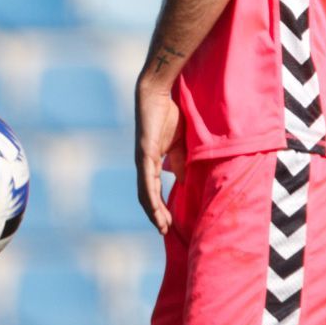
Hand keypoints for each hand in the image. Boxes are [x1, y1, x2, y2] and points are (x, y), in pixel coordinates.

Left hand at [133, 75, 179, 235]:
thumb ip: (180, 162)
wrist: (159, 93)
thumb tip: (183, 181)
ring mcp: (142, 159)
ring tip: (162, 226)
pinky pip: (147, 178)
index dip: (159, 208)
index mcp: (151, 162)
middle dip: (155, 215)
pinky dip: (150, 195)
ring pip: (145, 192)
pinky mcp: (144, 152)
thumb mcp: (179, 144)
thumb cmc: (170, 115)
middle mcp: (143, 163)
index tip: (168, 224)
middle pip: (146, 196)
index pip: (153, 191)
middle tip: (164, 231)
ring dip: (153, 211)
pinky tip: (154, 208)